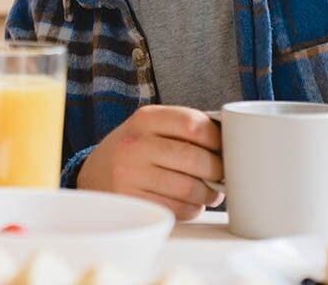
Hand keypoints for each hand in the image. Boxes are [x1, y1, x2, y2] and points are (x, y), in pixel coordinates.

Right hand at [77, 105, 223, 219]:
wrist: (95, 173)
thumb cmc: (135, 149)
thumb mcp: (150, 127)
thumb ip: (183, 127)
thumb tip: (232, 141)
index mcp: (146, 118)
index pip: (194, 124)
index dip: (218, 139)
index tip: (224, 148)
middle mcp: (136, 144)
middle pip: (195, 159)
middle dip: (217, 170)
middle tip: (221, 174)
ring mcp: (131, 174)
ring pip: (190, 188)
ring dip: (209, 193)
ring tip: (208, 190)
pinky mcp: (134, 201)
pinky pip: (180, 209)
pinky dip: (193, 208)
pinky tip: (189, 201)